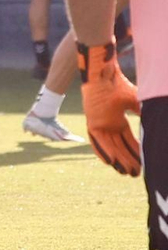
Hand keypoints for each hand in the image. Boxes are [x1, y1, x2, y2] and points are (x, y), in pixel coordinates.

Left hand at [78, 41, 141, 175]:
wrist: (104, 75)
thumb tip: (157, 125)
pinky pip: (97, 141)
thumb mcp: (137, 103)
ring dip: (118, 160)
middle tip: (138, 174)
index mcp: (119, 120)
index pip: (129, 140)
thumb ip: (145, 115)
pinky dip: (103, 151)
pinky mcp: (92, 122)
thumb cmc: (120, 85)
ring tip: (128, 172)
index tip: (145, 162)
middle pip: (120, 146)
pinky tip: (110, 163)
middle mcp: (109, 124)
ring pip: (110, 147)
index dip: (136, 151)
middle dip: (129, 160)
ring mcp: (100, 124)